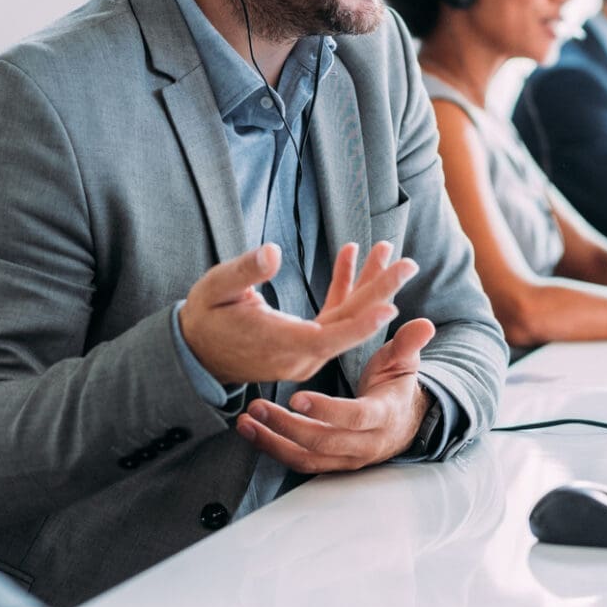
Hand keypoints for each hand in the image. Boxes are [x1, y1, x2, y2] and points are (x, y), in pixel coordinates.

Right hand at [181, 241, 416, 385]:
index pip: (328, 336)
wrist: (197, 354)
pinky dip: (345, 289)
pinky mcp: (305, 345)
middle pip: (348, 325)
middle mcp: (299, 354)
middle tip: (408, 264)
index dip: (361, 323)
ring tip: (390, 253)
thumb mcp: (216, 289)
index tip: (390, 306)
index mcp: (279, 343)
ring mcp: (305, 353)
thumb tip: (274, 252)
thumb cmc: (205, 318)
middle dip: (380, 293)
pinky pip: (333, 318)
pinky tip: (352, 254)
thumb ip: (245, 272)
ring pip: (346, 320)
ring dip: (369, 286)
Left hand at [237, 318, 435, 472]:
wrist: (403, 424)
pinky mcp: (330, 465)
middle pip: (323, 444)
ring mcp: (346, 458)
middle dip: (287, 427)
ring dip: (272, 442)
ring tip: (246, 421)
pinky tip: (251, 431)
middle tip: (257, 407)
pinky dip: (273, 449)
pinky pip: (299, 462)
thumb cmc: (396, 388)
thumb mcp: (404, 363)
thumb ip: (408, 344)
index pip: (354, 418)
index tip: (298, 397)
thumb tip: (424, 325)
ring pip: (306, 459)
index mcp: (383, 416)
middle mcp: (364, 444)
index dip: (327, 411)